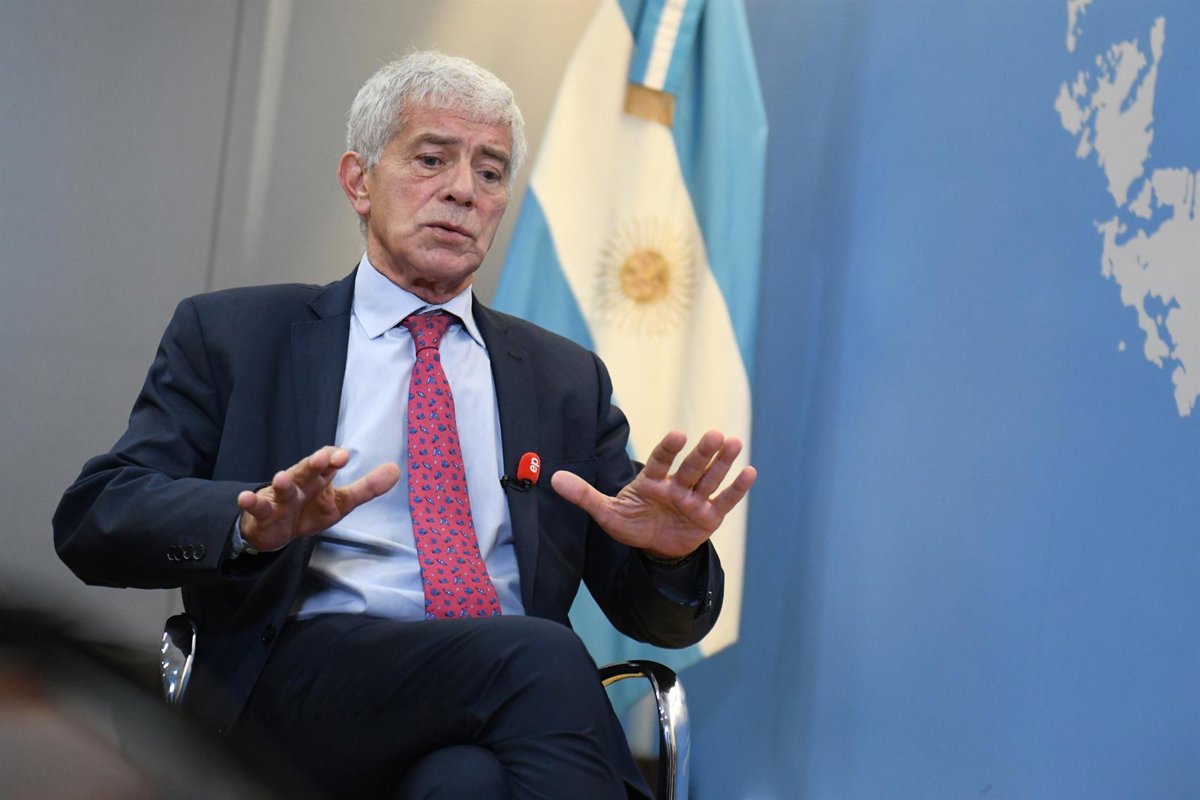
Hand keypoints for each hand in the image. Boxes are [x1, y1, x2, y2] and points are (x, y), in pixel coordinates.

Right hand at [236, 446, 399, 552]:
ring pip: (282, 487)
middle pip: (306, 470)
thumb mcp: (341, 502)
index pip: (326, 462)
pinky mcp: (264, 513)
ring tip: (282, 477)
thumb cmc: (309, 511)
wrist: (276, 533)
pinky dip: (250, 503)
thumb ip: (367, 487)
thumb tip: (396, 469)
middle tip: (321, 458)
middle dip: (312, 463)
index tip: (344, 457)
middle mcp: (300, 482)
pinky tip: (245, 498)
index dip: (333, 458)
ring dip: (282, 482)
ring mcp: (280, 497)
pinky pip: (257, 507)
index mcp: (319, 478)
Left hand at [550, 430, 756, 559]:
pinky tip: (750, 472)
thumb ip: (584, 495)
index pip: (660, 462)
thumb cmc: (631, 523)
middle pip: (690, 467)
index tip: (678, 435)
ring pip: (710, 479)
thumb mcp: (606, 512)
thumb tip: (553, 478)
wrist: (654, 547)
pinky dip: (737, 488)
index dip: (668, 449)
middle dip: (701, 453)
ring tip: (734, 443)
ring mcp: (694, 500)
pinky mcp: (709, 517)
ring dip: (722, 462)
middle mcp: (676, 486)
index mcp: (651, 481)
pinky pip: (725, 501)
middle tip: (713, 435)